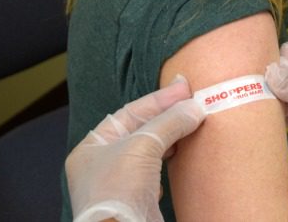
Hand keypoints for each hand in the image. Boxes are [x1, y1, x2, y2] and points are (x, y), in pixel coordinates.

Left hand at [66, 77, 205, 221]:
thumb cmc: (117, 192)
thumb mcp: (141, 146)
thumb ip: (168, 122)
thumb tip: (194, 107)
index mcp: (92, 148)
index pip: (129, 113)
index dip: (158, 99)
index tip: (183, 88)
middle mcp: (104, 164)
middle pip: (141, 130)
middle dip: (168, 115)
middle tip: (194, 101)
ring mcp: (123, 184)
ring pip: (152, 150)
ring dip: (173, 136)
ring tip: (195, 120)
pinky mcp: (140, 200)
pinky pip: (159, 172)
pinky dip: (173, 160)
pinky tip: (186, 152)